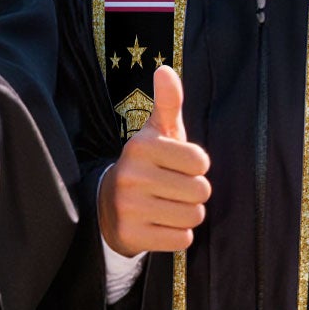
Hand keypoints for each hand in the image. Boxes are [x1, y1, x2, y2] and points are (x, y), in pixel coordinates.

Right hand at [97, 63, 210, 254]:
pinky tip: (159, 224)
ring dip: (187, 215)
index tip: (177, 167)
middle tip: (172, 190)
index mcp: (141, 146)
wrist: (107, 206)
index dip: (196, 167)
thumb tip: (165, 70)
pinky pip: (182, 239)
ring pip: (193, 216)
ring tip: (167, 207)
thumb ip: (167, 103)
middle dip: (193, 193)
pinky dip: (177, 235)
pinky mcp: (132, 235)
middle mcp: (131, 175)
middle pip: (201, 191)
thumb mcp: (155, 133)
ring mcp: (129, 207)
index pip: (201, 162)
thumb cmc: (146, 165)